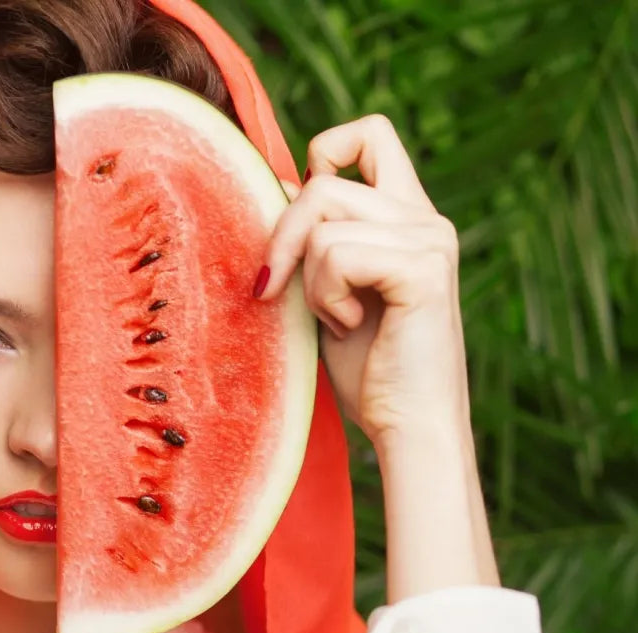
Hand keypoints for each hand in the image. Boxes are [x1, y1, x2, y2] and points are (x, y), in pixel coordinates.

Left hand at [254, 114, 469, 451]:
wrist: (406, 427)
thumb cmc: (367, 369)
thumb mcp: (324, 291)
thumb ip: (311, 238)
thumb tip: (275, 182)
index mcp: (405, 215)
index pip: (369, 135)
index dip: (322, 154)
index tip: (296, 215)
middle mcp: (424, 216)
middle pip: (322, 180)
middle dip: (282, 237)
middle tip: (273, 289)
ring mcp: (429, 237)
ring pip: (322, 221)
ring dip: (308, 280)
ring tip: (336, 318)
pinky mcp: (424, 266)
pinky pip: (337, 254)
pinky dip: (326, 296)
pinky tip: (351, 326)